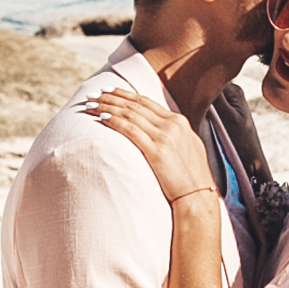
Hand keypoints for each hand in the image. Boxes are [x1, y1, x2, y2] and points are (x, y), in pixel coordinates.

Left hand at [89, 87, 217, 206]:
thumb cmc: (191, 177)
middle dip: (111, 97)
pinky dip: (115, 121)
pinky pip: (131, 130)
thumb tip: (159, 127)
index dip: (125, 94)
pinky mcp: (157, 151)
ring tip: (90, 104)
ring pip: (130, 114)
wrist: (198, 196)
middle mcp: (172, 124)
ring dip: (107, 107)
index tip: (109, 91)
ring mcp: (165, 137)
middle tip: (93, 93)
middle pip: (135, 105)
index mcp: (179, 121)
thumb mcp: (187, 146)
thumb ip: (174, 133)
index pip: (146, 102)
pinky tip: (101, 117)